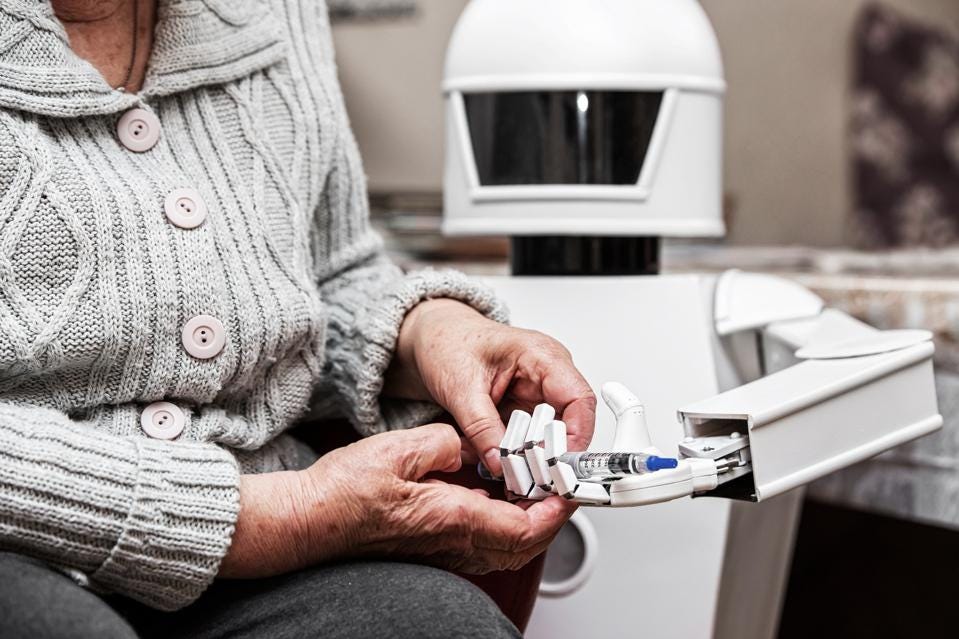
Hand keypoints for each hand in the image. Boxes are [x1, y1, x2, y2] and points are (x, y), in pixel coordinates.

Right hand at [219, 423, 574, 577]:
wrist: (310, 519)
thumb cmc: (344, 493)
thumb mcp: (400, 449)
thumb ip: (447, 442)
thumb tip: (469, 445)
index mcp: (453, 518)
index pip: (526, 528)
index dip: (556, 511)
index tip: (568, 489)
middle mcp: (453, 541)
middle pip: (524, 544)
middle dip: (551, 517)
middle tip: (560, 486)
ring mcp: (444, 547)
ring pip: (506, 546)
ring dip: (530, 520)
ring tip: (537, 486)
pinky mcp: (434, 543)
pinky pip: (485, 541)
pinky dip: (505, 521)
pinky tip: (498, 494)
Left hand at [386, 299, 595, 475]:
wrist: (435, 338)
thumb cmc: (449, 343)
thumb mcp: (460, 387)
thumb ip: (481, 427)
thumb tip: (499, 463)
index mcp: (541, 356)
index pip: (577, 398)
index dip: (576, 435)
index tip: (560, 464)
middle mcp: (548, 374)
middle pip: (570, 422)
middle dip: (555, 454)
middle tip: (535, 480)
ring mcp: (538, 392)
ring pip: (553, 434)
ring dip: (538, 458)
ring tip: (519, 479)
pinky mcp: (525, 408)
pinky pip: (534, 437)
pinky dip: (524, 455)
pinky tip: (510, 469)